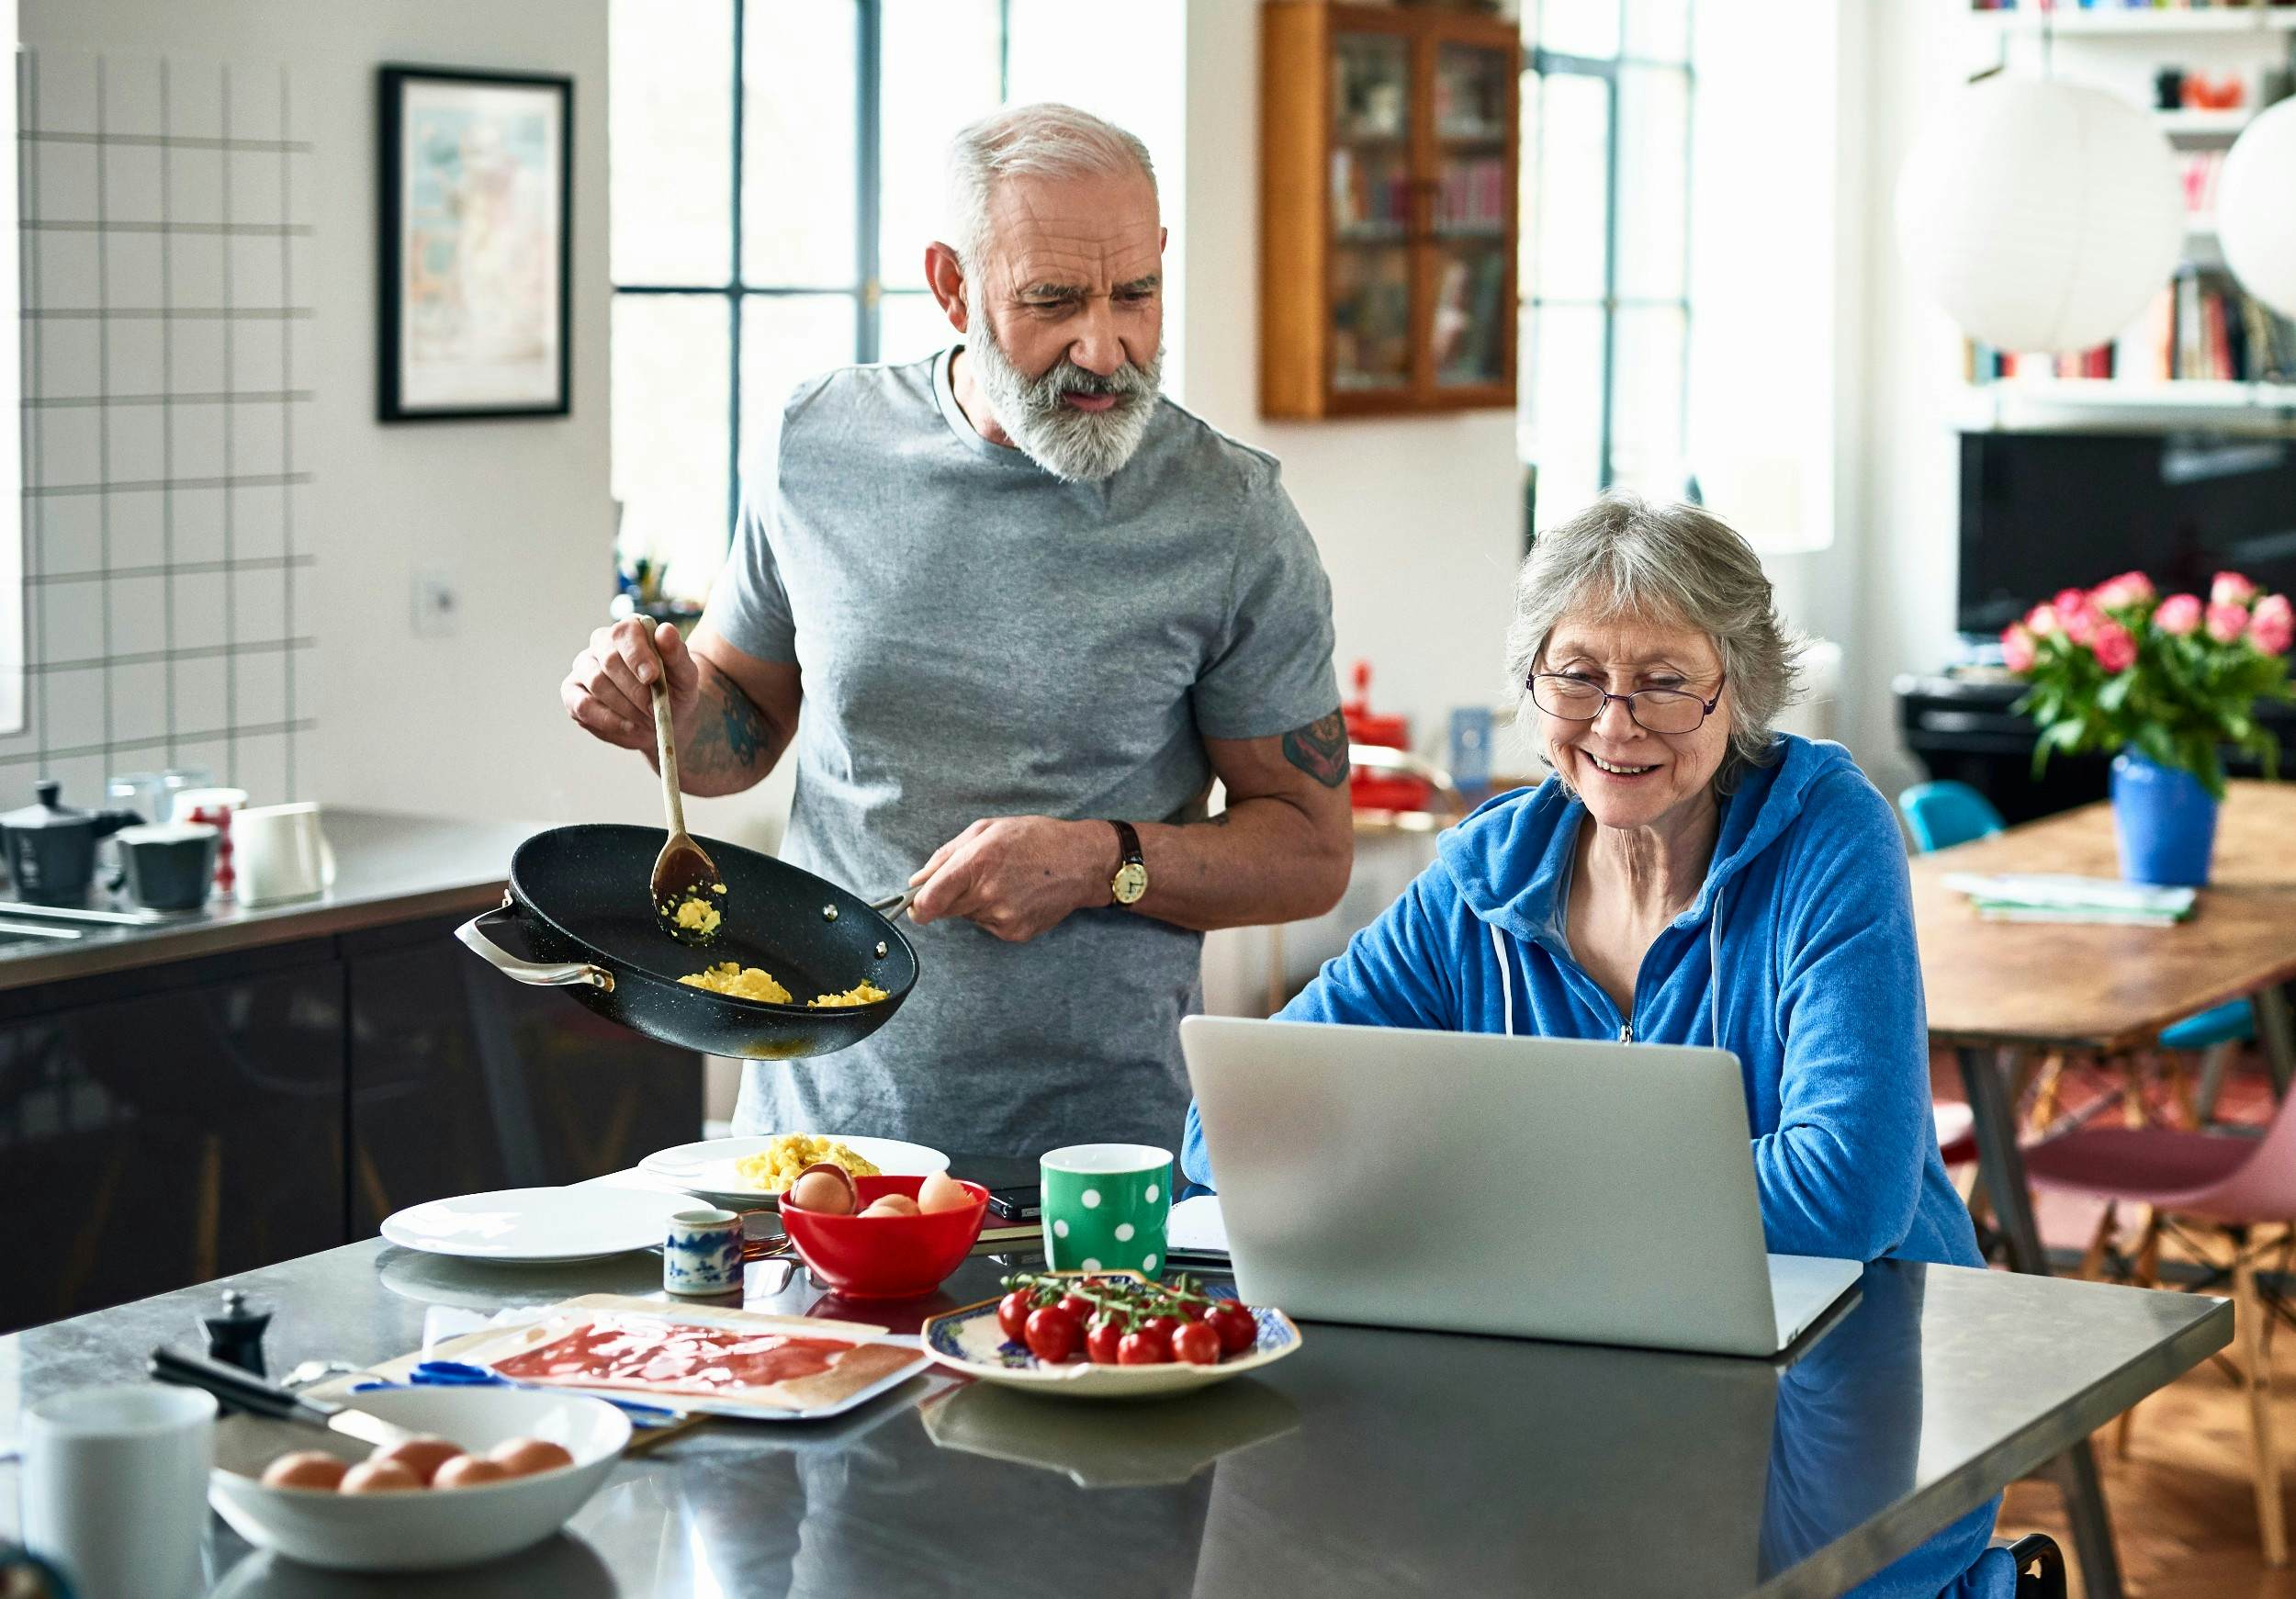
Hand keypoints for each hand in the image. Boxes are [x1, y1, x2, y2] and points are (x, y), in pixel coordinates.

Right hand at [561, 619, 701, 753]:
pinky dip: (607, 720)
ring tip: (647, 721)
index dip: (637, 655)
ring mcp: (584, 666)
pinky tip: (629, 727)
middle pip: (609, 660)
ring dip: (624, 707)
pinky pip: (582, 705)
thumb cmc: (675, 690)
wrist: (666, 718)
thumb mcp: (686, 675)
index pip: (625, 632)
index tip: (652, 677)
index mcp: (631, 629)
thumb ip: (677, 654)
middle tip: (654, 710)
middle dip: (635, 689)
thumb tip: (666, 630)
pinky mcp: (573, 692)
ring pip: (596, 683)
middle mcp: (602, 642)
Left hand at [906, 818, 1113, 942]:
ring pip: (968, 917)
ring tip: (1003, 881)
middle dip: (948, 897)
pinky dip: (994, 912)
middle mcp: (988, 894)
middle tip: (973, 878)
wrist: (1081, 862)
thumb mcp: (987, 829)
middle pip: (945, 910)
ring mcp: (1002, 917)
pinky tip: (1015, 895)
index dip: (916, 905)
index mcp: (977, 863)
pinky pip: (988, 925)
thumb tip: (917, 880)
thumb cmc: (1035, 839)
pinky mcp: (1014, 933)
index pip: (930, 901)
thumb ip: (946, 856)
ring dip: (975, 902)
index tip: (914, 903)